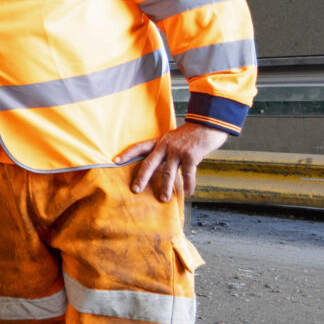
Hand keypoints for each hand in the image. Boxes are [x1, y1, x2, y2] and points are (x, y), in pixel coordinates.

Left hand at [115, 122, 229, 201]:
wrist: (208, 124)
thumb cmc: (191, 134)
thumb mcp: (174, 138)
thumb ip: (166, 150)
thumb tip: (161, 166)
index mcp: (160, 141)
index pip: (139, 147)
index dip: (127, 154)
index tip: (115, 161)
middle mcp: (166, 146)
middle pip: (149, 163)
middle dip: (142, 177)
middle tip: (135, 190)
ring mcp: (178, 151)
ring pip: (168, 172)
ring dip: (166, 187)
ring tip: (164, 198)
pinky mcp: (191, 155)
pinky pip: (188, 173)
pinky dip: (188, 184)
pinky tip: (188, 192)